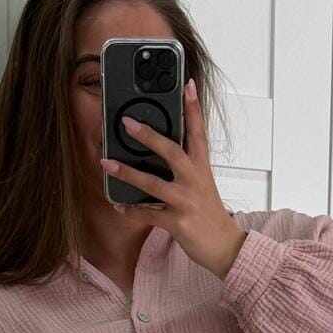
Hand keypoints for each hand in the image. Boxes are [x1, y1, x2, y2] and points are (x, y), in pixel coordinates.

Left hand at [100, 79, 245, 279]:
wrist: (225, 247)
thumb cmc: (211, 216)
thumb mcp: (203, 186)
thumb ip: (187, 169)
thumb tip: (162, 154)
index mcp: (202, 168)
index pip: (199, 132)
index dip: (193, 108)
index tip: (187, 85)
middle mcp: (194, 181)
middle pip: (171, 151)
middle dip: (148, 136)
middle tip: (128, 123)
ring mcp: (186, 201)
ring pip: (152, 183)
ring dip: (127, 173)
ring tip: (107, 164)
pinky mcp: (177, 222)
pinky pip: (148, 214)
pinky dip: (131, 210)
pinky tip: (118, 205)